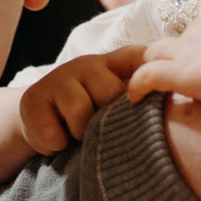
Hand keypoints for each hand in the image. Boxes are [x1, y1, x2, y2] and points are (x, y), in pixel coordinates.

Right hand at [18, 48, 147, 153]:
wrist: (37, 122)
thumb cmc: (86, 117)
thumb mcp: (112, 104)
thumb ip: (136, 99)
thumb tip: (167, 112)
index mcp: (113, 64)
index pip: (139, 56)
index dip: (151, 68)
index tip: (154, 87)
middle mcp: (87, 63)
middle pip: (111, 92)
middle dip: (107, 118)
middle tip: (97, 125)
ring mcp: (58, 77)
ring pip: (81, 112)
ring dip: (81, 133)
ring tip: (76, 132)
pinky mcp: (33, 97)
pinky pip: (55, 133)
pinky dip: (57, 144)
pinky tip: (56, 136)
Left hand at [124, 0, 200, 110]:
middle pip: (180, 40)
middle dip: (176, 56)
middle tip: (177, 74)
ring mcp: (190, 49)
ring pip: (155, 53)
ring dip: (148, 65)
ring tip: (142, 82)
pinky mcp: (181, 73)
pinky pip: (146, 76)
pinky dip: (137, 85)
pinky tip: (134, 97)